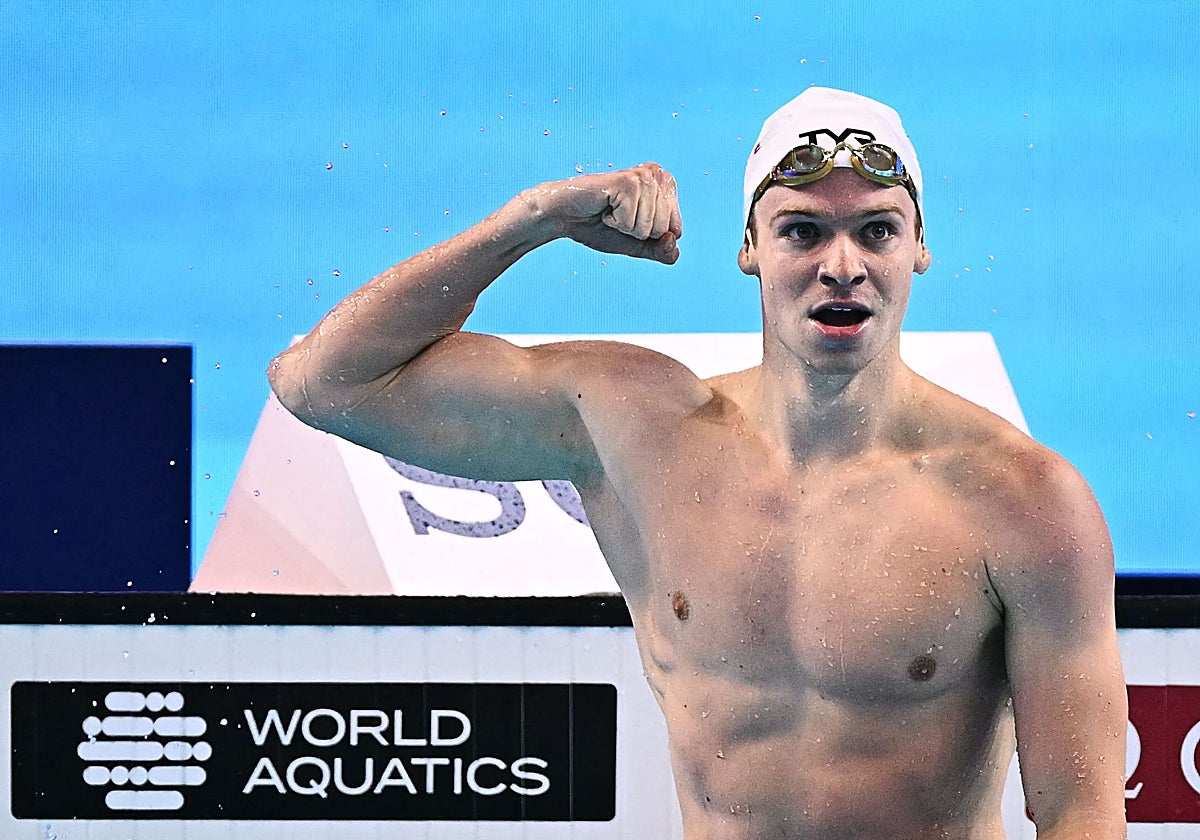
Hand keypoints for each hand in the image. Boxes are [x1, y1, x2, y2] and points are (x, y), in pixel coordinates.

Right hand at [527, 163, 682, 263]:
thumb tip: (672, 241)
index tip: (630, 221)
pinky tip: (604, 208)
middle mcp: (658, 175)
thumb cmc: (600, 226)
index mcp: (666, 185)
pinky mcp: (627, 182)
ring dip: (625, 227)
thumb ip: (662, 251)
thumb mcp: (638, 245)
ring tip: (611, 211)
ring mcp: (643, 177)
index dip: (650, 236)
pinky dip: (615, 222)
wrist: (565, 217)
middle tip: (618, 216)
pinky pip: (631, 222)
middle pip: (663, 229)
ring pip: (649, 228)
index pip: (675, 230)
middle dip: (637, 232)